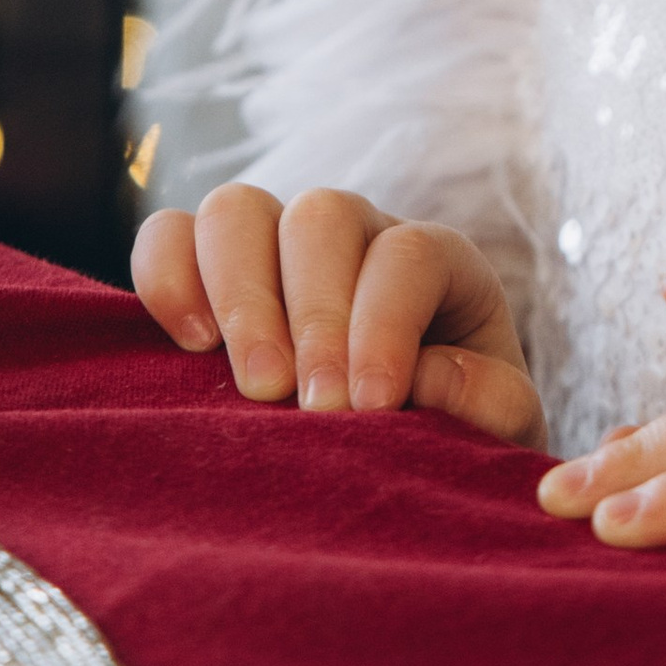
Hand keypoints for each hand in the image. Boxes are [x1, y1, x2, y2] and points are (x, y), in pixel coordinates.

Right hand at [132, 183, 542, 442]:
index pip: (407, 253)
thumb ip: (487, 400)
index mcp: (434, 260)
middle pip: (321, 216)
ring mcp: (274, 244)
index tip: (370, 405)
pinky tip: (190, 346)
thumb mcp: (499, 424)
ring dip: (239, 295)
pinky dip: (167, 279)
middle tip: (311, 405)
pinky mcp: (205, 271)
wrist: (397, 455)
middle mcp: (353, 234)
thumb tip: (424, 377)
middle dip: (313, 314)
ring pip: (238, 209)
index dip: (386, 323)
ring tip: (255, 386)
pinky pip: (168, 236)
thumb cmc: (453, 430)